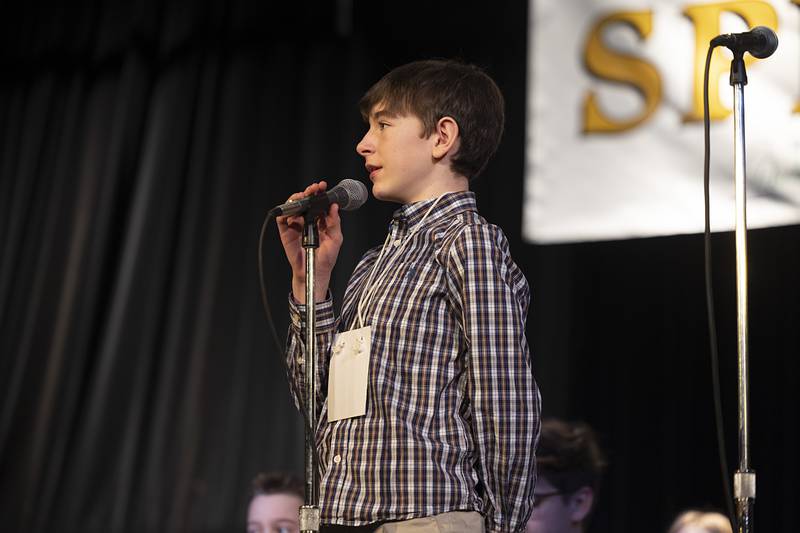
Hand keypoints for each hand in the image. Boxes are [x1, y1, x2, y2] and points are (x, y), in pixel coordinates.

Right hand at [276, 181, 342, 302]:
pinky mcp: (286, 233)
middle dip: (309, 193)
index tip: (322, 187)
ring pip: (292, 207)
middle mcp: (307, 221)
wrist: (315, 272)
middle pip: (305, 202)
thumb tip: (334, 207)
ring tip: (303, 196)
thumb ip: (335, 222)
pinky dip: (285, 213)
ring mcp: (296, 226)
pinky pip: (282, 220)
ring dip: (296, 199)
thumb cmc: (326, 258)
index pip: (318, 204)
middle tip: (314, 189)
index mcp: (320, 221)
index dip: (320, 194)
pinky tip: (294, 212)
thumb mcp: (336, 239)